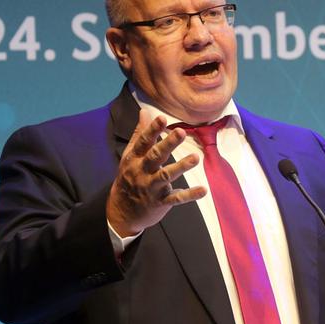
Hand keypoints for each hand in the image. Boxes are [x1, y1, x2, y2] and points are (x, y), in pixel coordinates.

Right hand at [106, 110, 205, 236]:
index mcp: (134, 159)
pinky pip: (176, 199)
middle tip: (182, 132)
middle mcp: (142, 172)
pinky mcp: (160, 202)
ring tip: (195, 158)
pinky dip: (190, 195)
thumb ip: (139, 134)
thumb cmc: (129, 177)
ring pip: (166, 176)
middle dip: (168, 144)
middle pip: (155, 156)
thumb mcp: (130, 156)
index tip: (162, 118)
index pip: (143, 142)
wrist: (121, 211)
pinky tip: (203, 190)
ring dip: (181, 167)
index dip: (152, 130)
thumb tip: (144, 111)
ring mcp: (151, 188)